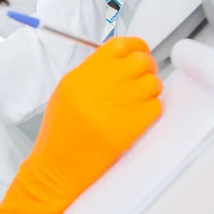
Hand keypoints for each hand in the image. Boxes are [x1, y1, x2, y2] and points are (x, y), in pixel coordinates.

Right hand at [0, 37, 161, 213]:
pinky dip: (151, 110)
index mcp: (81, 75)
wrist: (58, 167)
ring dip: (151, 90)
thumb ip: (91, 74)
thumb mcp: (66, 93)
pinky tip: (138, 118)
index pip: (118, 46)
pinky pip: (156, 107)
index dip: (135, 45)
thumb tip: (120, 61)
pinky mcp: (131, 126)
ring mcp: (117, 105)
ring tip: (139, 101)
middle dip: (147, 67)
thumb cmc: (60, 133)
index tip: (139, 50)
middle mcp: (99, 85)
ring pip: (153, 83)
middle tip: (144, 76)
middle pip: (140, 61)